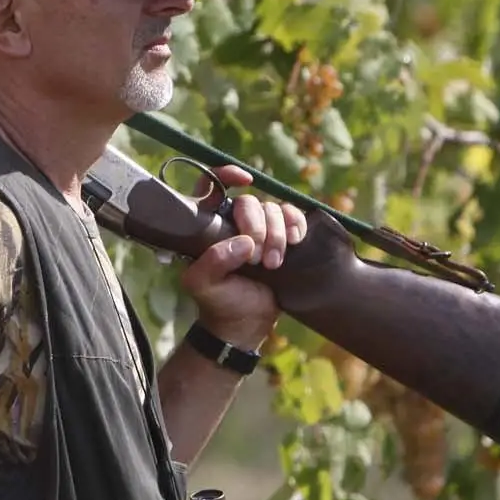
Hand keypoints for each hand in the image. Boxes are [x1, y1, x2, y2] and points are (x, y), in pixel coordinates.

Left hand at [179, 164, 308, 347]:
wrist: (245, 324)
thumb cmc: (219, 302)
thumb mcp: (202, 285)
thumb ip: (212, 262)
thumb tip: (244, 243)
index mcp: (207, 227)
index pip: (210, 185)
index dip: (225, 174)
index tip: (244, 180)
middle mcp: (232, 223)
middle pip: (249, 203)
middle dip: (257, 228)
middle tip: (256, 260)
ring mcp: (259, 229)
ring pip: (273, 210)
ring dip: (277, 235)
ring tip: (273, 264)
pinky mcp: (282, 237)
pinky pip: (293, 216)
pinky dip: (297, 225)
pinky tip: (296, 241)